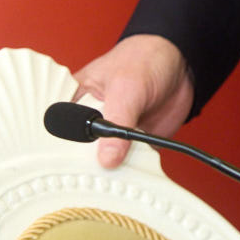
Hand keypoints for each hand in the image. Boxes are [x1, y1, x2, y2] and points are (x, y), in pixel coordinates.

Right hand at [71, 35, 194, 168]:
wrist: (180, 65)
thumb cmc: (144, 60)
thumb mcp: (126, 86)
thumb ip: (117, 120)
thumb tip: (107, 158)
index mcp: (76, 101)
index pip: (59, 132)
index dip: (60, 153)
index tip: (66, 170)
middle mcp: (90, 122)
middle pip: (80, 155)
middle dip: (87, 169)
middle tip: (93, 177)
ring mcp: (112, 136)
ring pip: (105, 164)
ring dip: (112, 173)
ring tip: (114, 179)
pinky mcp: (133, 147)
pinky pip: (130, 167)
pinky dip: (133, 172)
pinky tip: (134, 175)